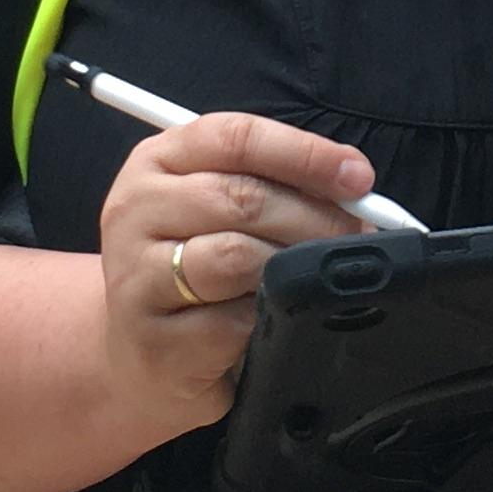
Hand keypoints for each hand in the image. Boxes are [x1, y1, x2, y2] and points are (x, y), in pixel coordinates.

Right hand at [95, 111, 381, 448]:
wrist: (142, 353)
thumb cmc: (194, 270)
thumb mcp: (221, 212)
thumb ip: (274, 186)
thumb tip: (354, 187)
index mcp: (156, 162)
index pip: (235, 137)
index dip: (304, 154)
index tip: (357, 177)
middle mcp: (134, 210)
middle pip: (241, 197)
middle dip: (314, 219)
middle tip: (355, 238)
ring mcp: (135, 276)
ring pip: (235, 257)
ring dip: (293, 268)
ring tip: (314, 279)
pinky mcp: (152, 338)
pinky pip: (232, 321)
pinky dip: (269, 318)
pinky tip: (275, 320)